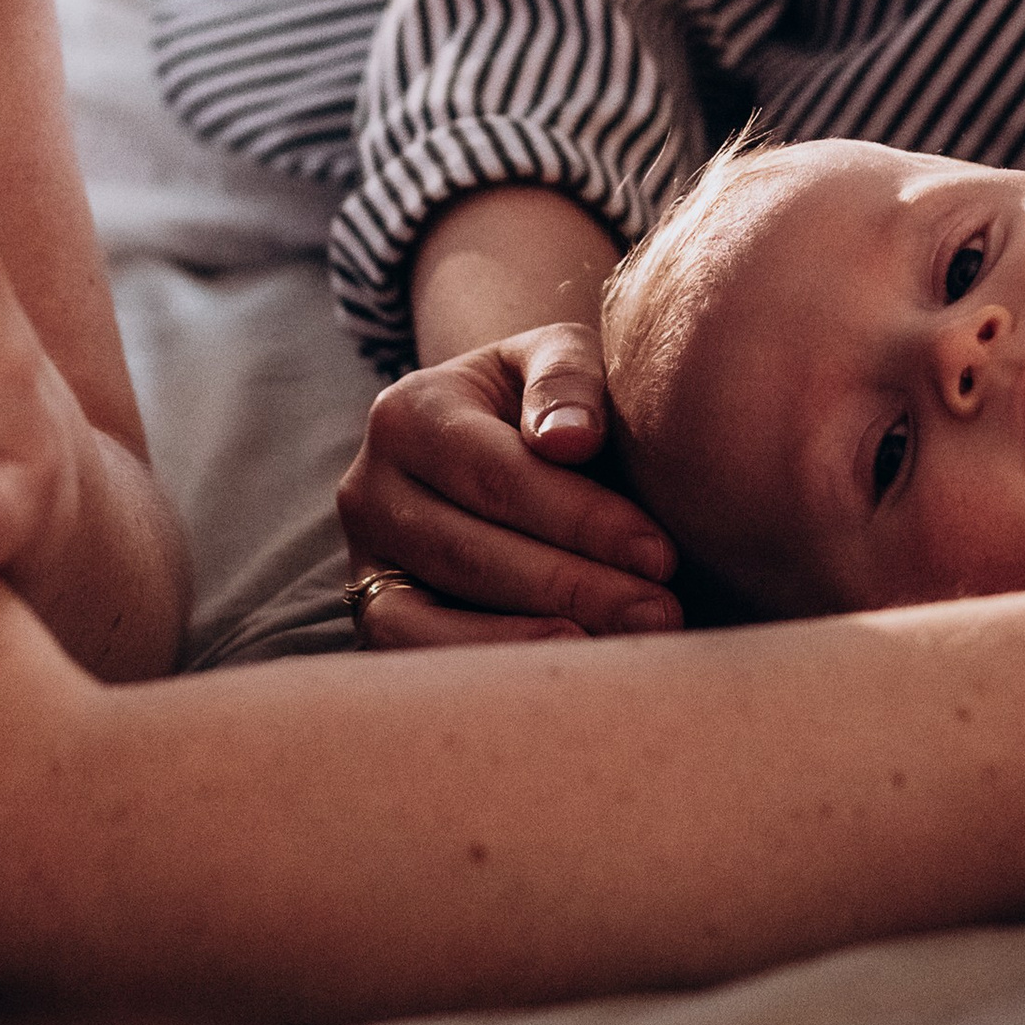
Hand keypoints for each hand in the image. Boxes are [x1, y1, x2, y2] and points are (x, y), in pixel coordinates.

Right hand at [337, 324, 682, 648]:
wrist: (498, 435)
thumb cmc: (547, 398)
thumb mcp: (561, 356)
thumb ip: (567, 378)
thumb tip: (570, 441)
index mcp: (408, 411)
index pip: (499, 475)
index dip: (582, 520)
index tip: (660, 554)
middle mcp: (369, 487)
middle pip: (472, 553)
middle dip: (575, 588)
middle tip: (660, 613)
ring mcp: (364, 559)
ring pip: (434, 619)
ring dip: (534, 641)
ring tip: (622, 646)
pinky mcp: (376, 617)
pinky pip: (419, 658)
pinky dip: (488, 668)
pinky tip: (565, 665)